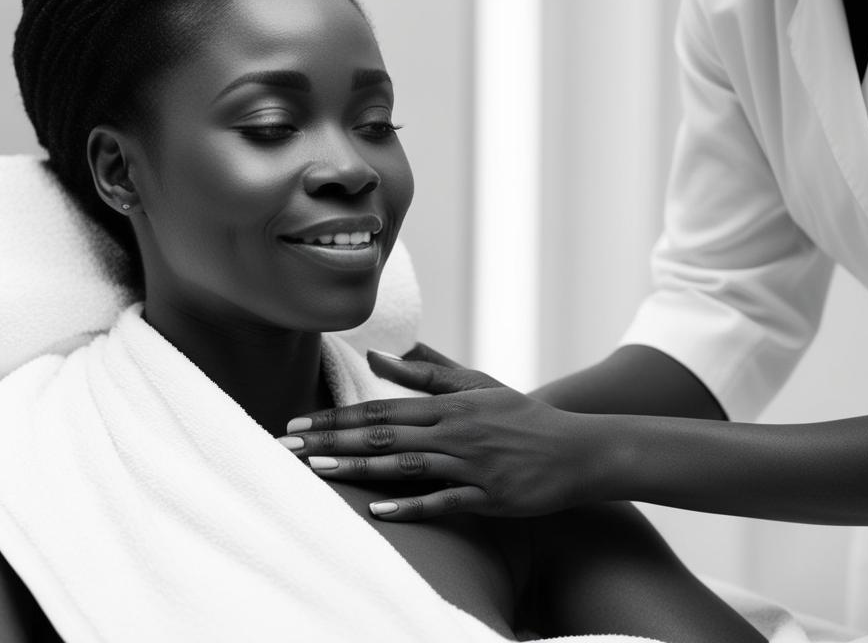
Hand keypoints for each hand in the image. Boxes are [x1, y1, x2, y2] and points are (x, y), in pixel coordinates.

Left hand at [280, 343, 605, 519]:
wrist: (579, 449)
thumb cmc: (520, 417)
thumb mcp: (475, 385)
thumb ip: (426, 371)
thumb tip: (376, 356)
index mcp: (447, 405)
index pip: (379, 411)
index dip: (336, 417)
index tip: (297, 421)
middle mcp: (454, 431)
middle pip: (382, 436)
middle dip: (331, 440)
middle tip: (288, 446)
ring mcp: (471, 465)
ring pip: (406, 465)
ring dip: (359, 469)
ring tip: (317, 470)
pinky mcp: (489, 496)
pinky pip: (445, 501)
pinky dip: (412, 505)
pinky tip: (379, 511)